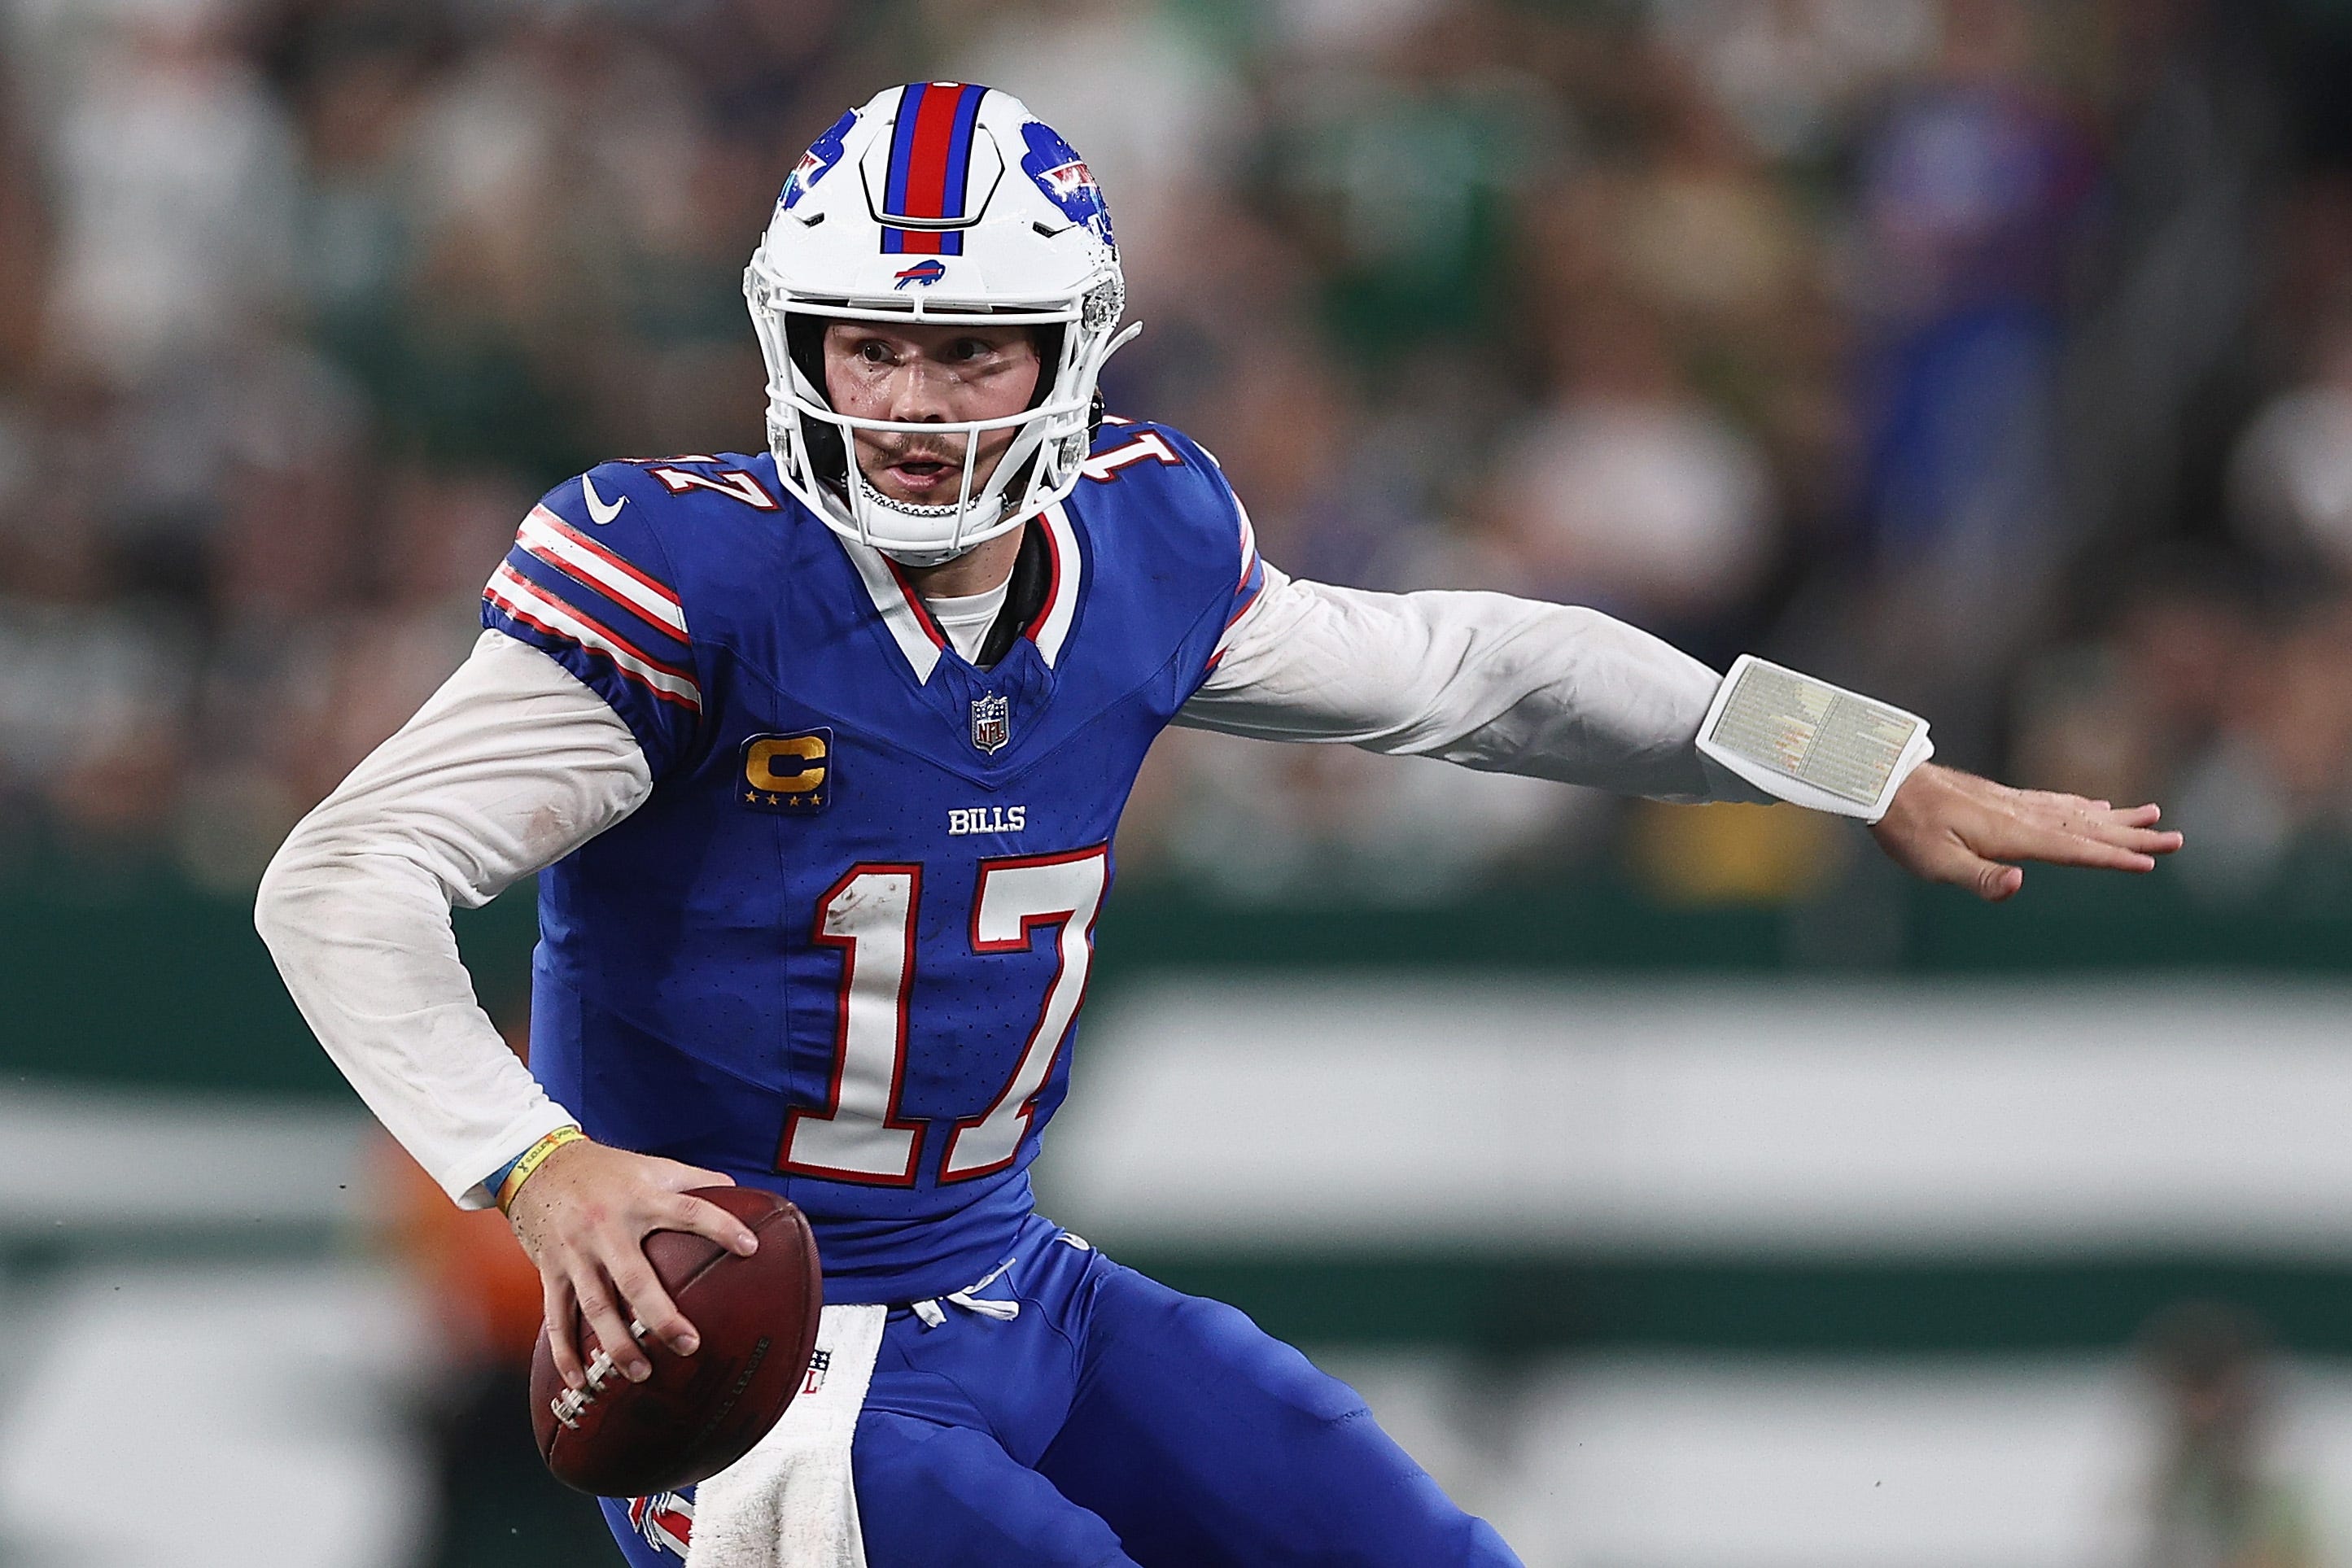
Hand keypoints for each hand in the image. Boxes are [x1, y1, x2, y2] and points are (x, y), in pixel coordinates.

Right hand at [505, 1138, 759, 1390]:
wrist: (536, 1164)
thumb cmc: (602, 1169)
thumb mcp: (650, 1166)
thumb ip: (693, 1180)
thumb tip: (739, 1189)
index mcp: (639, 1200)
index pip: (687, 1211)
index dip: (720, 1226)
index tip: (750, 1247)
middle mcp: (606, 1228)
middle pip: (635, 1278)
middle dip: (661, 1316)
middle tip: (689, 1344)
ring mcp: (576, 1253)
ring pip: (595, 1306)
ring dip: (617, 1344)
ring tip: (641, 1373)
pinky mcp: (550, 1271)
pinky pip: (556, 1317)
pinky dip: (565, 1352)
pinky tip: (580, 1379)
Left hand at [1869, 762, 2183, 900]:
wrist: (1883, 784)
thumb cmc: (1907, 829)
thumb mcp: (1935, 863)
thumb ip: (1979, 877)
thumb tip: (2021, 884)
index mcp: (2012, 833)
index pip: (2073, 849)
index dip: (2113, 857)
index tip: (2151, 862)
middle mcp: (2021, 814)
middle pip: (2087, 827)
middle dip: (2132, 835)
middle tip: (2176, 838)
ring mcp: (2014, 803)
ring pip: (2077, 811)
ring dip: (2116, 817)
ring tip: (2153, 816)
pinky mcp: (2003, 799)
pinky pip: (2055, 801)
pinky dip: (2084, 804)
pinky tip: (2097, 804)